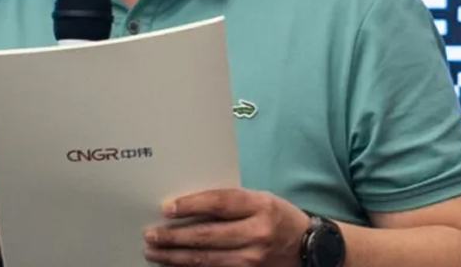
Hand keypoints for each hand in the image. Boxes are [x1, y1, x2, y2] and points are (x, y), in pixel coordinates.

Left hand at [143, 188, 310, 266]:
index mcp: (260, 206)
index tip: (167, 207)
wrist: (310, 248)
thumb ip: (230, 201)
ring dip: (176, 257)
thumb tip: (188, 203)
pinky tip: (174, 266)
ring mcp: (253, 259)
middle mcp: (257, 233)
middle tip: (150, 235)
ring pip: (207, 260)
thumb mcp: (260, 199)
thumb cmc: (278, 217)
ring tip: (154, 252)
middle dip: (174, 237)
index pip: (220, 203)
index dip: (191, 205)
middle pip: (207, 235)